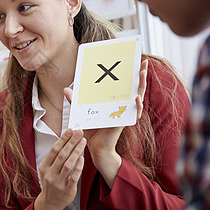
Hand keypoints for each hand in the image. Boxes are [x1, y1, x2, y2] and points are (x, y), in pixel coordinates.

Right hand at [34, 128, 85, 209]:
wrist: (50, 203)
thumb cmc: (51, 182)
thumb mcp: (47, 169)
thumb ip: (55, 157)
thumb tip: (65, 140)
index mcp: (44, 167)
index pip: (54, 150)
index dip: (63, 139)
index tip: (71, 130)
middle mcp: (50, 174)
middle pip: (62, 155)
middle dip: (71, 142)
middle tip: (80, 132)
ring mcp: (58, 183)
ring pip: (68, 164)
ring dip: (76, 151)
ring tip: (83, 142)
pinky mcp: (67, 190)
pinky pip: (74, 177)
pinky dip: (78, 167)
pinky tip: (83, 158)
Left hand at [63, 59, 147, 186]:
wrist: (95, 147)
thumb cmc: (91, 130)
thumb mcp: (82, 111)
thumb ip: (75, 101)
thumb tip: (66, 89)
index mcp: (115, 102)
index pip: (125, 85)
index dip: (130, 75)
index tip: (133, 62)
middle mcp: (123, 107)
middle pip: (135, 88)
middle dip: (140, 75)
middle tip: (143, 63)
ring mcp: (126, 114)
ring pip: (138, 98)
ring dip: (141, 85)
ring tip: (142, 73)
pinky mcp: (125, 123)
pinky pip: (134, 113)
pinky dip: (136, 106)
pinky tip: (136, 99)